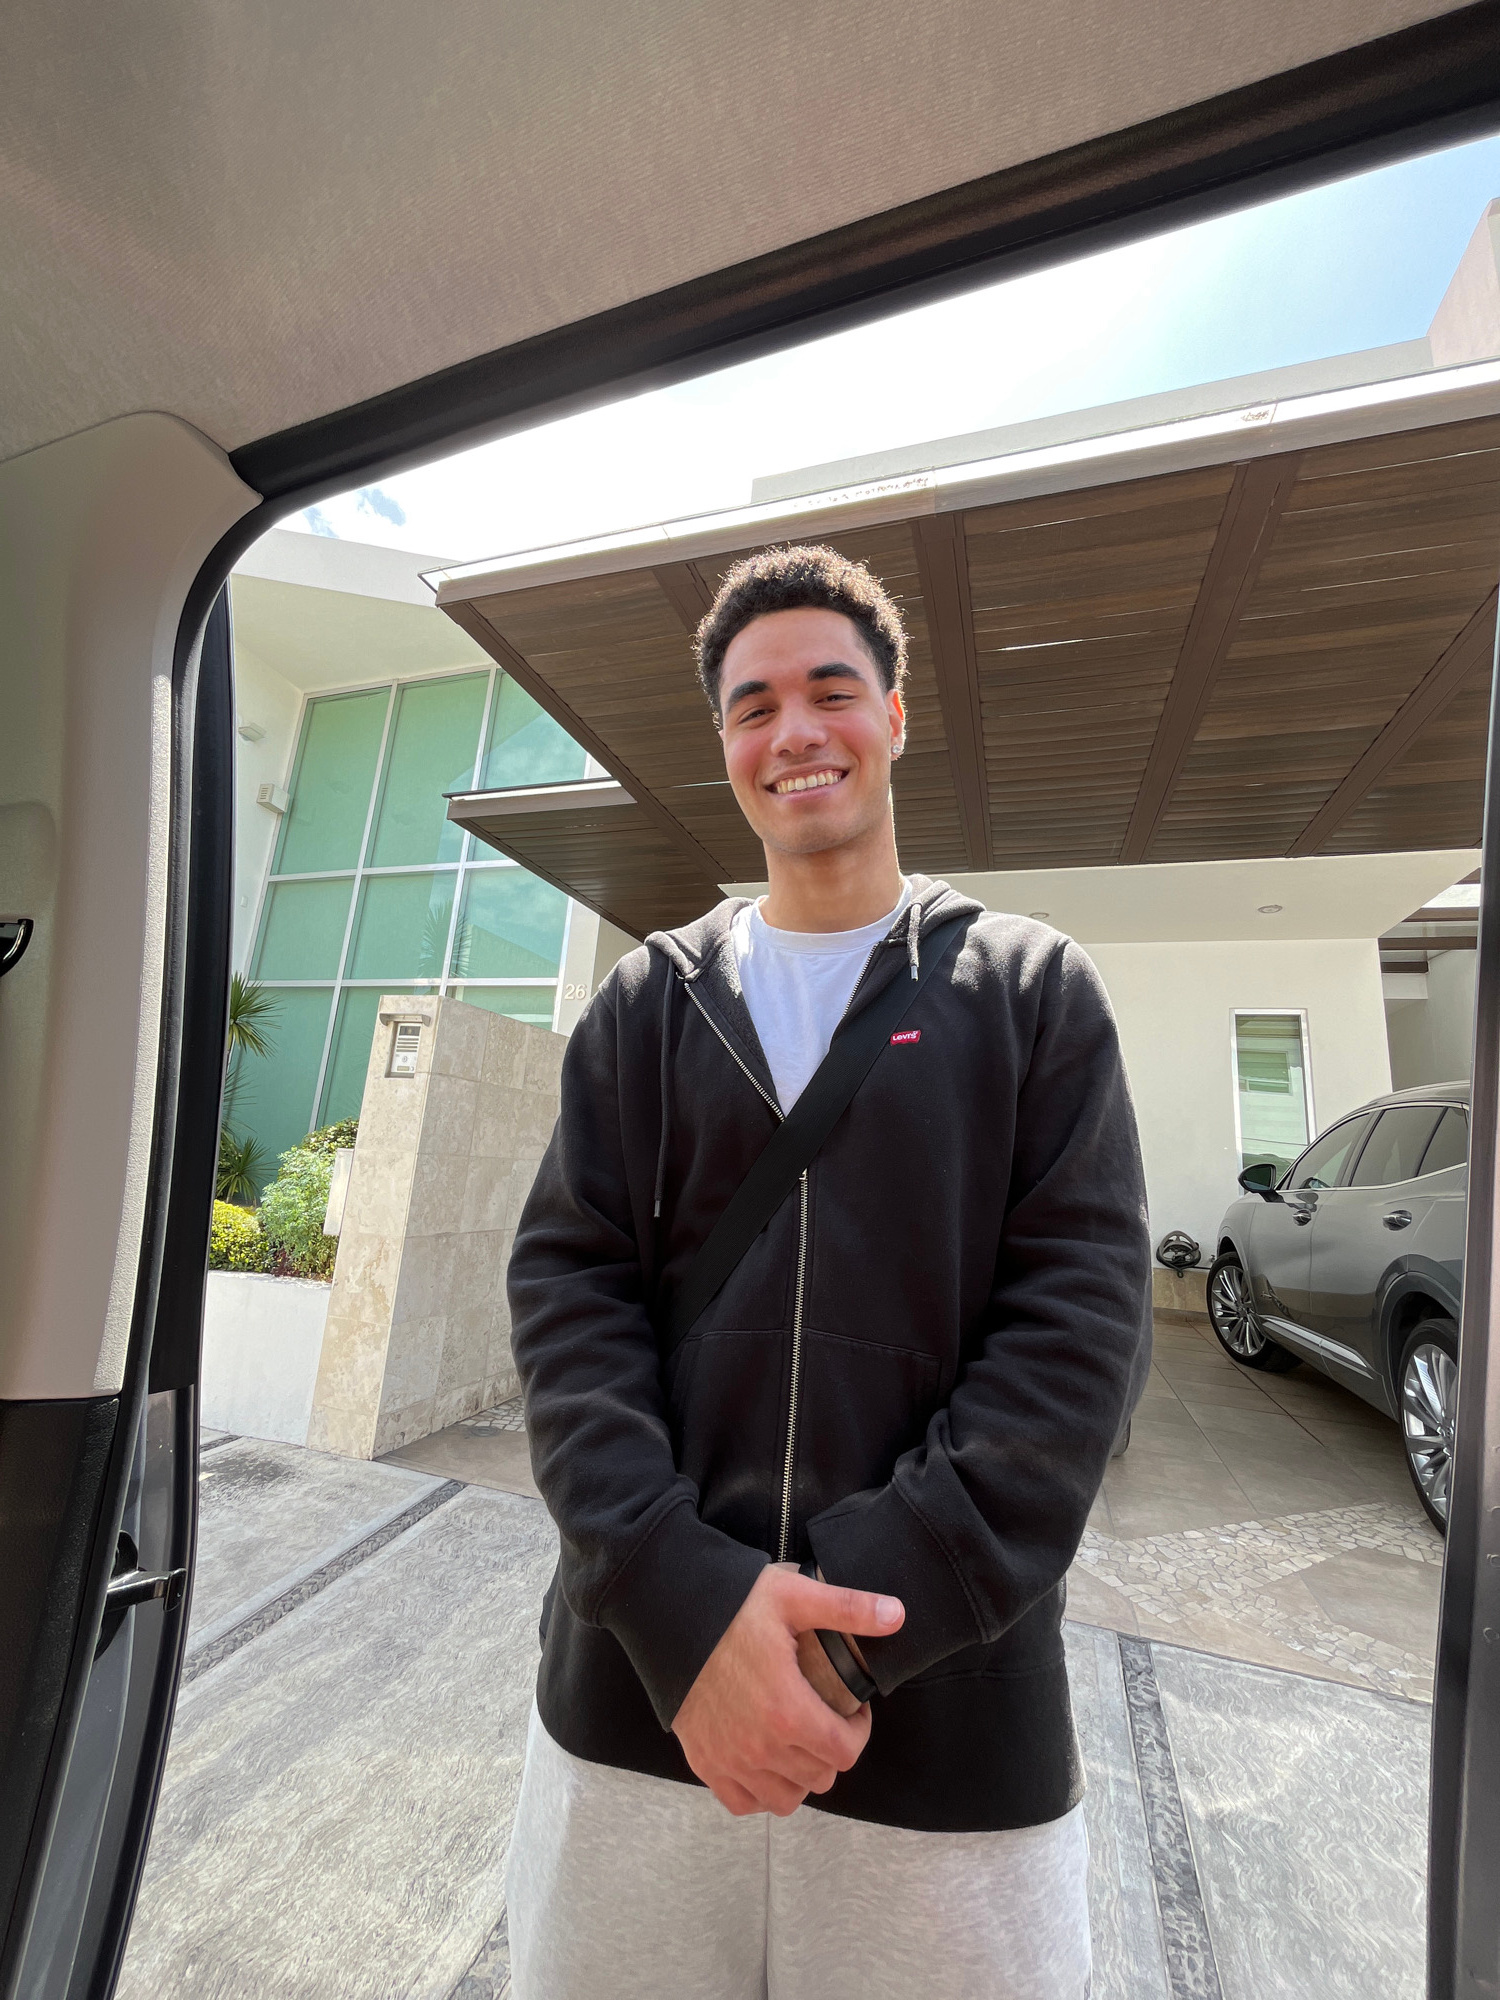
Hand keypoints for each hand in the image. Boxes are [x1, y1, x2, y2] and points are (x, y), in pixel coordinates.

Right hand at [672, 1564, 903, 1817]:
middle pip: (820, 1778)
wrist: (671, 1616)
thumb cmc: (733, 1605)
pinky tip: (766, 1761)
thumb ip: (849, 1609)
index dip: (859, 1731)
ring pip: (785, 1799)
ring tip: (799, 1740)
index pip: (845, 1753)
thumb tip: (898, 1614)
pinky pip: (743, 1803)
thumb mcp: (795, 1597)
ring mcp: (730, 1761)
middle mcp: (760, 1749)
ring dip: (800, 1776)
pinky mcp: (704, 1762)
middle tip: (826, 1717)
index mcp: (789, 1713)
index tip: (852, 1707)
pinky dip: (760, 1791)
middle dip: (832, 1750)